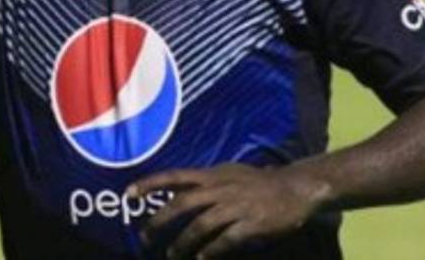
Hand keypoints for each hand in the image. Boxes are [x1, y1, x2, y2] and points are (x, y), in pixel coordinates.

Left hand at [129, 163, 325, 257]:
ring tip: (172, 254)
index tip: (128, 194)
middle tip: (144, 237)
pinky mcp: (251, 223)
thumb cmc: (257, 182)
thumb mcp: (227, 174)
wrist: (295, 187)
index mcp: (212, 175)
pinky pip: (226, 239)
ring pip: (201, 225)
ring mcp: (236, 205)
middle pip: (183, 203)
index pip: (175, 176)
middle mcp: (220, 187)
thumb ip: (203, 183)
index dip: (150, 183)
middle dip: (160, 221)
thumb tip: (175, 193)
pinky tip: (203, 259)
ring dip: (183, 242)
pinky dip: (212, 250)